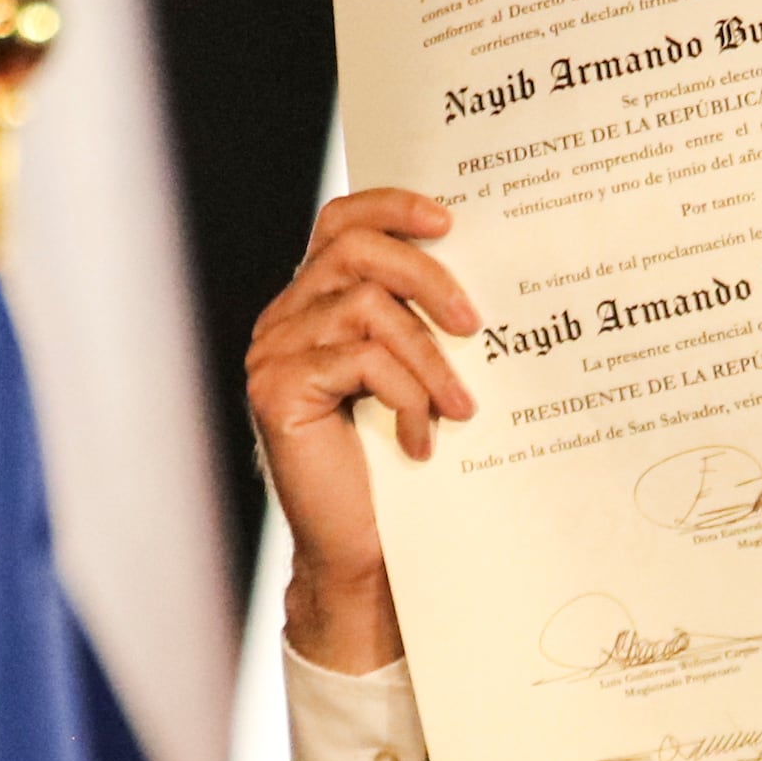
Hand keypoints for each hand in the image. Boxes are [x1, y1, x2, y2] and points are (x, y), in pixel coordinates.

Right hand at [243, 187, 481, 674]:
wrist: (366, 554)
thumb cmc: (402, 470)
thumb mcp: (420, 383)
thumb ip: (425, 327)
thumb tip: (486, 282)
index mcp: (317, 305)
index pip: (340, 222)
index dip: (391, 206)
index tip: (450, 220)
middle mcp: (286, 319)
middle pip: (355, 250)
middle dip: (427, 277)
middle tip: (476, 326)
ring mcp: (275, 353)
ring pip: (365, 308)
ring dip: (429, 358)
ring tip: (462, 409)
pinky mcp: (278, 392)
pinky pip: (358, 360)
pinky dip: (405, 395)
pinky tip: (422, 441)